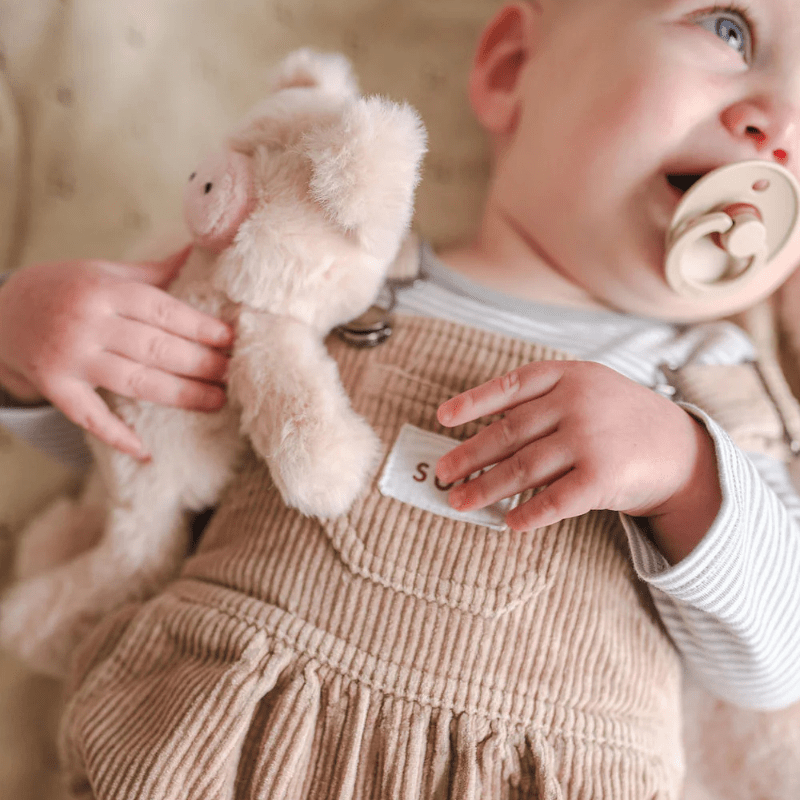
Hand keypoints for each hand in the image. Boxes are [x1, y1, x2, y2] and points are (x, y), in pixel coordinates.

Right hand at [0, 247, 234, 459]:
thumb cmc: (63, 289)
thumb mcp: (103, 272)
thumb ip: (151, 272)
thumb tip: (195, 250)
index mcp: (104, 291)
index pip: (162, 310)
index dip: (199, 326)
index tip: (231, 338)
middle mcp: (87, 323)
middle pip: (155, 348)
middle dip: (201, 363)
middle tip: (235, 374)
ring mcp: (70, 358)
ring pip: (135, 382)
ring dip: (181, 395)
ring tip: (217, 401)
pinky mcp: (54, 387)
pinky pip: (89, 417)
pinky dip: (117, 436)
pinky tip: (146, 452)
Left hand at [435, 360, 720, 559]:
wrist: (681, 449)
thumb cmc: (619, 420)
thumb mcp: (588, 389)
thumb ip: (543, 400)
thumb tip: (482, 431)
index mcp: (569, 376)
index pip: (510, 387)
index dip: (473, 402)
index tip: (442, 419)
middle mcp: (577, 403)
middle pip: (509, 433)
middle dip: (469, 455)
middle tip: (443, 473)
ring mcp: (590, 439)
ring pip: (523, 468)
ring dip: (485, 488)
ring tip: (459, 502)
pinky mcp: (604, 477)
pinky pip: (555, 500)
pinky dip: (528, 514)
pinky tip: (508, 524)